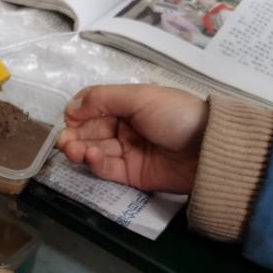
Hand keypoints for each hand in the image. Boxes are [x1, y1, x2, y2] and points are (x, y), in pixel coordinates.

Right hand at [57, 84, 208, 193]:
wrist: (209, 150)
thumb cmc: (175, 115)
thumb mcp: (140, 97)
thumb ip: (102, 99)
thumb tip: (70, 106)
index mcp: (129, 105)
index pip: (94, 108)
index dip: (79, 113)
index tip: (69, 119)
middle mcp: (126, 127)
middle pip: (91, 131)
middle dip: (75, 135)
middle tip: (64, 141)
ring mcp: (128, 151)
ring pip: (94, 150)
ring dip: (80, 149)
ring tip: (72, 150)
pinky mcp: (131, 175)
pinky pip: (106, 168)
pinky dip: (95, 163)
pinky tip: (90, 157)